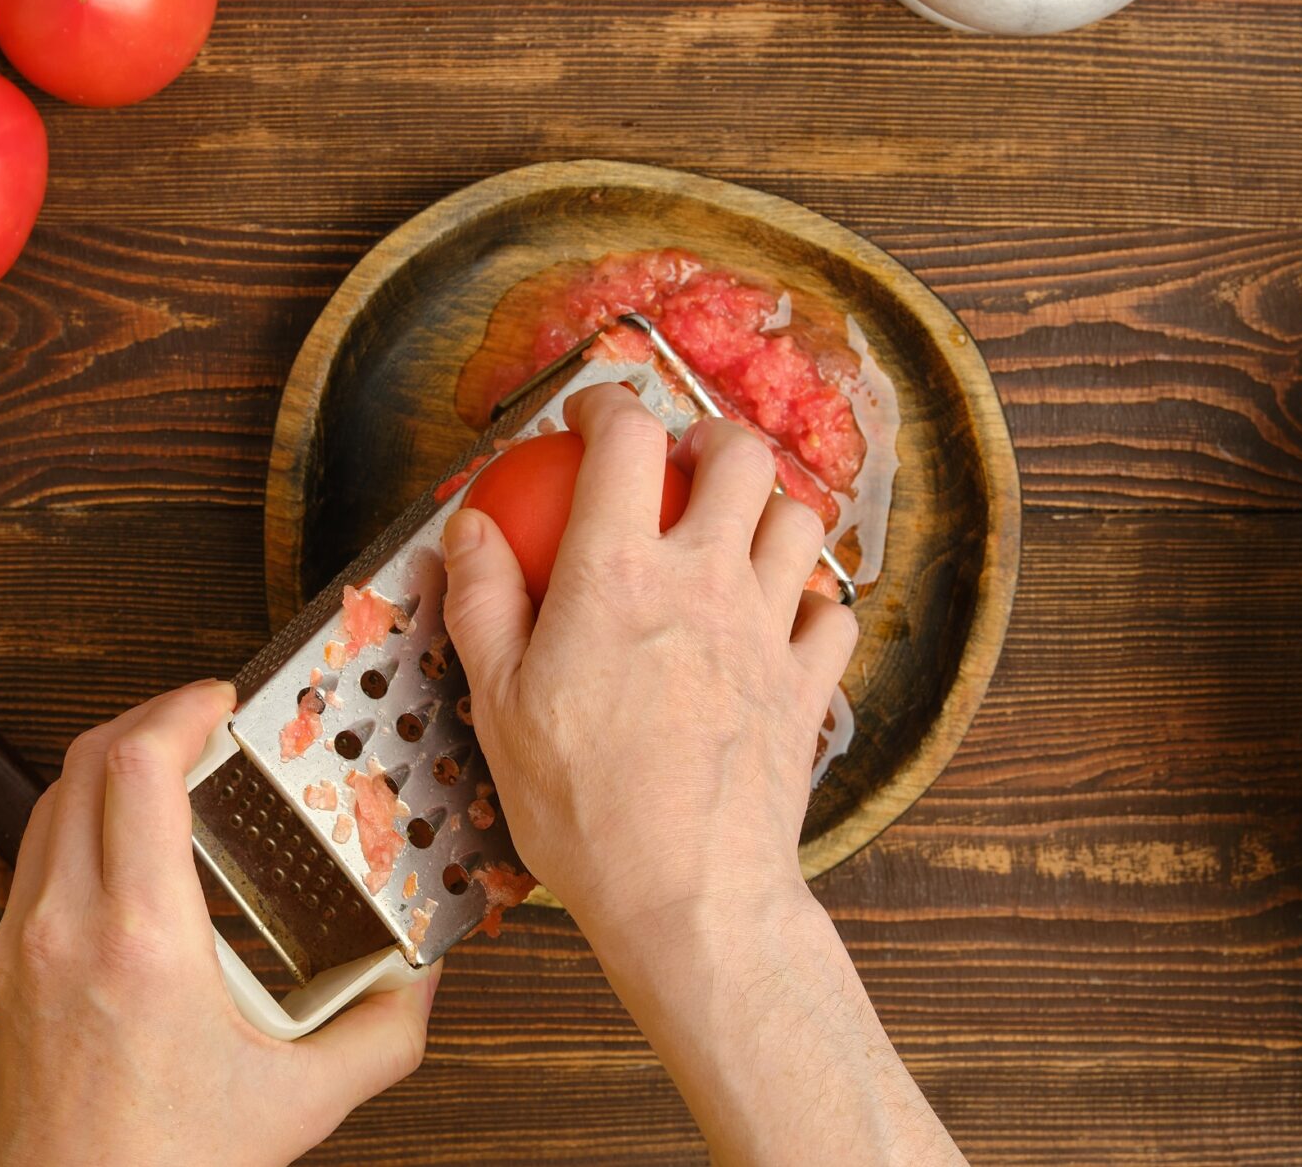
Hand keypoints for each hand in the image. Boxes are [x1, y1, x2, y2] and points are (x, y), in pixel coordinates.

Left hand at [0, 679, 441, 1166]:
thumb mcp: (301, 1102)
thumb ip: (384, 1032)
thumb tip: (422, 974)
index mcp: (140, 941)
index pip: (136, 766)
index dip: (181, 706)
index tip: (222, 699)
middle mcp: (65, 926)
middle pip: (84, 760)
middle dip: (151, 717)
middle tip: (209, 721)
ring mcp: (23, 943)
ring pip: (49, 798)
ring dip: (113, 764)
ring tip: (179, 772)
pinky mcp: (7, 966)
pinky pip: (35, 851)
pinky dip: (85, 818)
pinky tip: (138, 847)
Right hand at [442, 382, 855, 953]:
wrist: (688, 897)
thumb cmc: (582, 807)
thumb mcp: (498, 703)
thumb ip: (482, 601)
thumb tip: (469, 529)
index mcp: (617, 574)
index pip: (627, 438)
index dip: (607, 404)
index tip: (588, 417)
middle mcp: (705, 581)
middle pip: (740, 456)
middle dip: (711, 437)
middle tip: (679, 460)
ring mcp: (770, 631)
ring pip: (800, 522)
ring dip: (768, 509)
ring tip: (733, 531)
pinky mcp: (810, 686)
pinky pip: (832, 613)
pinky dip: (810, 602)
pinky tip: (777, 620)